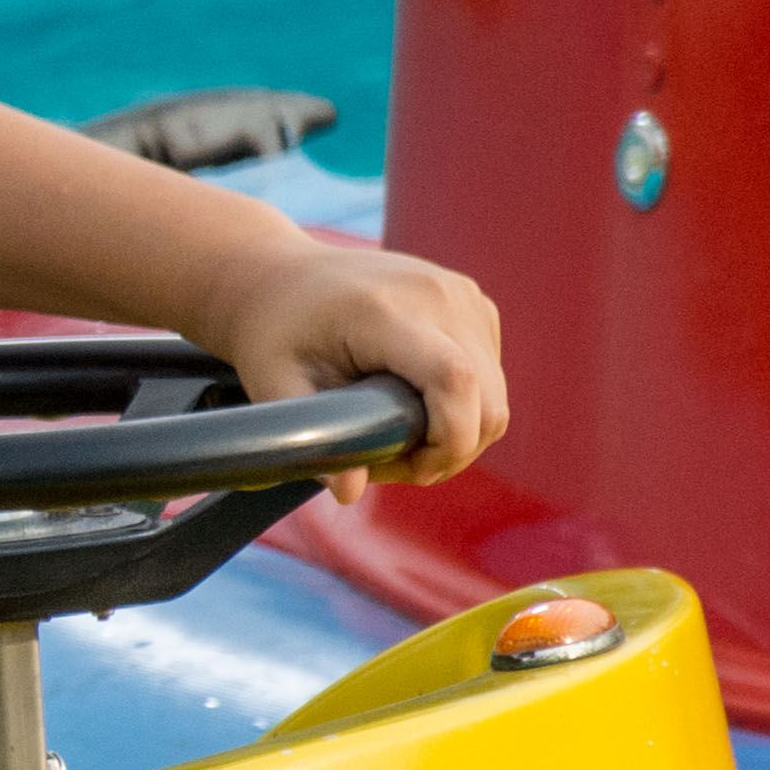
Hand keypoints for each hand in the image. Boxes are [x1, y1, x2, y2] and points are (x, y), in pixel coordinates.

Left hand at [187, 232, 508, 488]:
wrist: (284, 276)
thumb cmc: (274, 334)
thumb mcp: (273, 385)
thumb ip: (311, 440)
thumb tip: (349, 492)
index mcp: (383, 310)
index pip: (454, 378)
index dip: (450, 440)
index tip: (408, 468)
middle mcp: (435, 294)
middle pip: (488, 400)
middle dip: (451, 451)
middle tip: (392, 465)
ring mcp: (462, 294)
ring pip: (496, 395)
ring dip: (460, 432)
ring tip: (397, 437)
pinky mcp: (475, 303)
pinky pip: (492, 374)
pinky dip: (467, 405)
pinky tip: (414, 405)